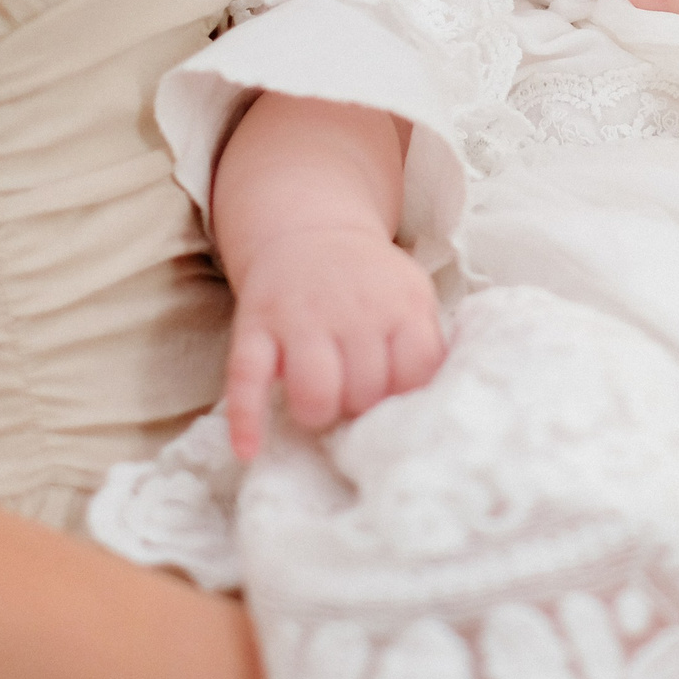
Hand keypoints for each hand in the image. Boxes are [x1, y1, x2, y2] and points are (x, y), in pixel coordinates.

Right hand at [223, 228, 443, 460]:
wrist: (311, 229)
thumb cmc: (369, 283)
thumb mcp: (411, 296)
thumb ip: (424, 346)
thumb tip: (433, 409)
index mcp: (401, 304)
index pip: (416, 373)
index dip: (406, 398)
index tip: (395, 398)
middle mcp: (353, 310)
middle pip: (365, 390)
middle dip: (360, 407)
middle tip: (353, 396)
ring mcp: (300, 317)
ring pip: (315, 392)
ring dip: (317, 413)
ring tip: (319, 406)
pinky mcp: (255, 326)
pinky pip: (247, 378)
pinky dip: (245, 418)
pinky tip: (249, 449)